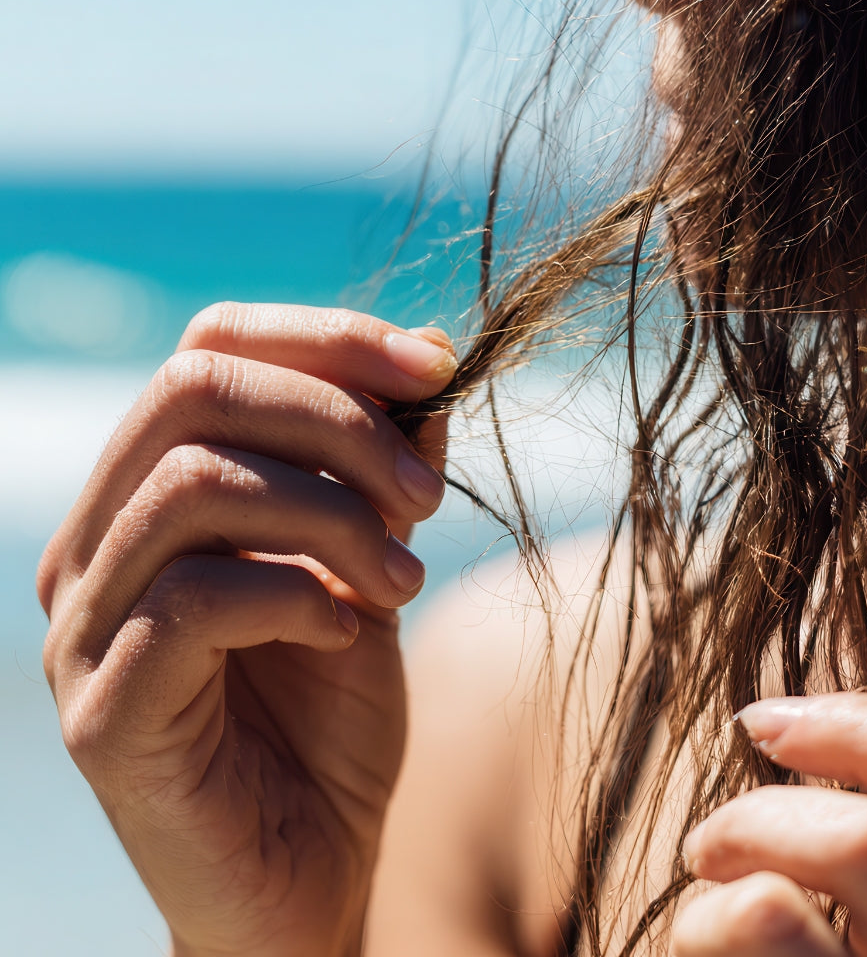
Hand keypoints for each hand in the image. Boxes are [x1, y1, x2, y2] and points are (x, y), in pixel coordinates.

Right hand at [38, 303, 456, 956]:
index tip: (436, 364)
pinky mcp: (102, 714)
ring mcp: (82, 628)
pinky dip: (298, 595)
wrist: (310, 874)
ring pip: (196, 485)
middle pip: (193, 390)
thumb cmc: (333, 719)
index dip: (327, 339)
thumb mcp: (375, 569)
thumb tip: (428, 369)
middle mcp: (95, 544)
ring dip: (334, 516)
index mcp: (151, 493)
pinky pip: (195, 601)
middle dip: (339, 420)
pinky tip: (346, 632)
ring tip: (404, 580)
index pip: (209, 349)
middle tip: (430, 493)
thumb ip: (385, 475)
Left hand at [673, 693, 866, 955]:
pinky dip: (705, 928)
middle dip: (763, 812)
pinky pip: (762, 936)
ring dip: (724, 871)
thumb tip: (817, 728)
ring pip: (790, 902)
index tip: (766, 720)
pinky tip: (701, 941)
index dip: (866, 723)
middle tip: (709, 838)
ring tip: (701, 892)